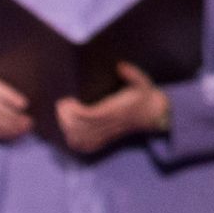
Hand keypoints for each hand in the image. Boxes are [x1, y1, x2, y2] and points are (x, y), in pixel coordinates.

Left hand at [54, 64, 169, 155]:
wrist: (153, 113)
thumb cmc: (144, 95)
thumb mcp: (143, 81)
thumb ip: (133, 74)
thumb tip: (120, 65)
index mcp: (116, 110)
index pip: (90, 116)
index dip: (74, 111)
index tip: (66, 100)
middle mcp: (110, 124)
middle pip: (80, 129)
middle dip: (66, 119)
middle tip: (60, 105)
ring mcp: (107, 134)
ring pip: (81, 139)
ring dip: (67, 129)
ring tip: (62, 115)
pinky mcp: (105, 139)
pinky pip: (86, 146)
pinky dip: (74, 140)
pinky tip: (68, 129)